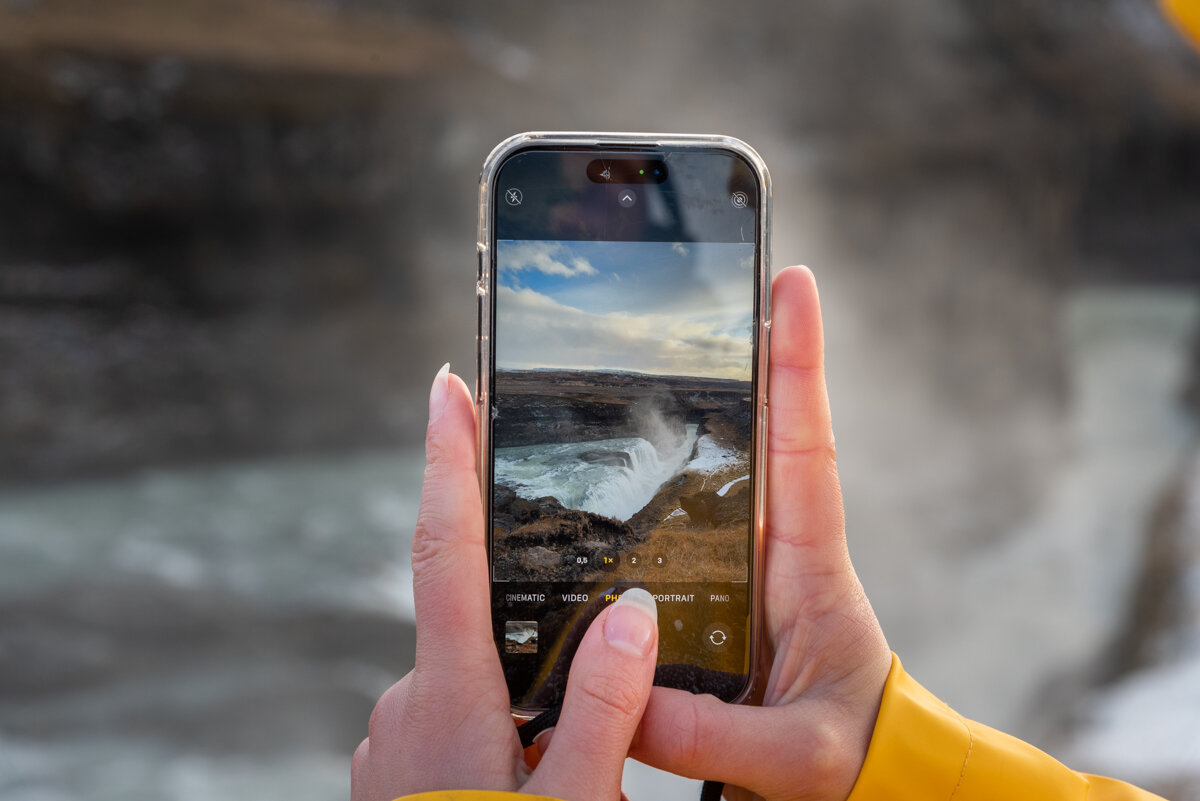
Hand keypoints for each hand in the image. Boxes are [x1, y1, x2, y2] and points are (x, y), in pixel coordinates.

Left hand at [352, 365, 659, 800]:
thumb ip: (604, 709)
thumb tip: (630, 613)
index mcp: (452, 700)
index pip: (447, 554)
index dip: (447, 463)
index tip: (446, 387)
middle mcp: (408, 706)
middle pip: (475, 623)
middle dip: (525, 634)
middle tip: (571, 712)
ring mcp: (396, 741)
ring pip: (470, 683)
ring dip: (516, 705)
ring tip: (558, 772)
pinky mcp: (399, 772)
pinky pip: (451, 721)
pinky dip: (491, 733)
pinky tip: (524, 784)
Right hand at [630, 266, 892, 800]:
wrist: (852, 780)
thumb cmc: (848, 755)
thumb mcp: (797, 755)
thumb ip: (723, 733)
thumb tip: (628, 699)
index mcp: (811, 565)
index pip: (806, 444)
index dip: (797, 362)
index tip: (792, 283)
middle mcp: (772, 549)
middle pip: (748, 432)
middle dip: (727, 355)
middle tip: (694, 284)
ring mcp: (737, 567)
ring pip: (700, 474)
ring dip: (672, 414)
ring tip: (619, 353)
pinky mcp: (706, 598)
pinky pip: (665, 534)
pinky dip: (635, 500)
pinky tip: (589, 478)